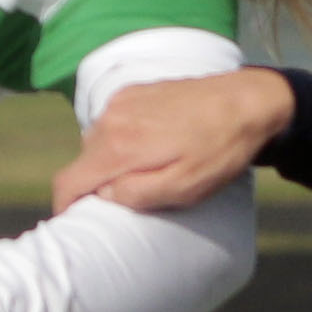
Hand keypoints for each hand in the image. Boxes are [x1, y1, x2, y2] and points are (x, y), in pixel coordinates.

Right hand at [48, 66, 294, 214]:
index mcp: (119, 147)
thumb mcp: (184, 188)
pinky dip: (124, 138)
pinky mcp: (134, 91)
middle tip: (127, 197)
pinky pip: (114, 122)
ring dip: (112, 160)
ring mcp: (122, 101)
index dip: (64, 206)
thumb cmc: (219, 151)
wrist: (247, 101)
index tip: (71, 221)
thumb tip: (104, 194)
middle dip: (96, 183)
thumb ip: (136, 195)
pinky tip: (156, 144)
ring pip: (98, 141)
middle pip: (84, 162)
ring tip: (148, 169)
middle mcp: (111, 119)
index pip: (68, 181)